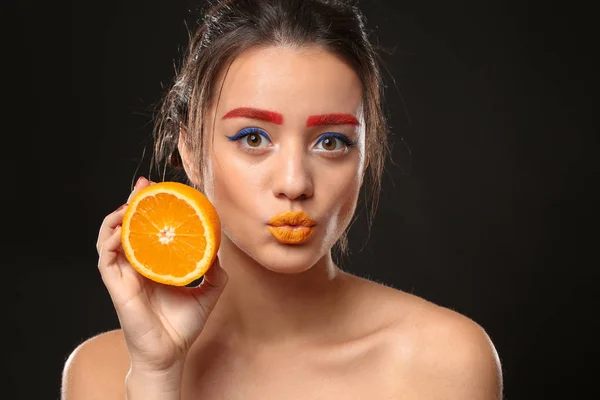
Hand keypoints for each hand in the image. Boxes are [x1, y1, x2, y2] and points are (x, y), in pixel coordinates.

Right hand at [96, 177, 226, 375]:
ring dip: (116, 219)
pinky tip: (121, 230)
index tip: (159, 190)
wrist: (171, 354)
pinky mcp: (117, 287)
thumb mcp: (208, 293)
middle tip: (144, 186)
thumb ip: (214, 272)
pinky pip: (106, 260)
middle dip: (133, 203)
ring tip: (130, 204)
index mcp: (154, 266)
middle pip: (128, 228)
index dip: (149, 210)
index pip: (147, 231)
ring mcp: (125, 276)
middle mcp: (137, 267)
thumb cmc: (183, 327)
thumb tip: (219, 252)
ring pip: (110, 239)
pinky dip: (110, 242)